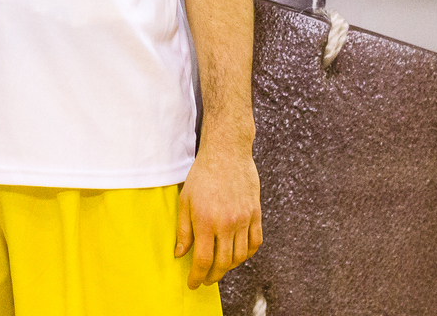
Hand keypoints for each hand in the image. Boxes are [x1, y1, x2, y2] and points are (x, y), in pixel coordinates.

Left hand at [174, 142, 262, 288]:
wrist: (226, 154)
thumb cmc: (202, 176)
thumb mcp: (185, 200)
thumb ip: (183, 230)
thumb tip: (180, 254)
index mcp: (205, 220)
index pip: (203, 259)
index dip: (197, 276)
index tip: (193, 283)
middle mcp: (226, 223)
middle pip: (223, 262)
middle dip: (212, 276)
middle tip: (205, 280)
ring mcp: (244, 219)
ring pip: (240, 256)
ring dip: (229, 267)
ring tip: (219, 267)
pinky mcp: (256, 214)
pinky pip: (255, 243)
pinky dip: (247, 254)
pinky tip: (237, 254)